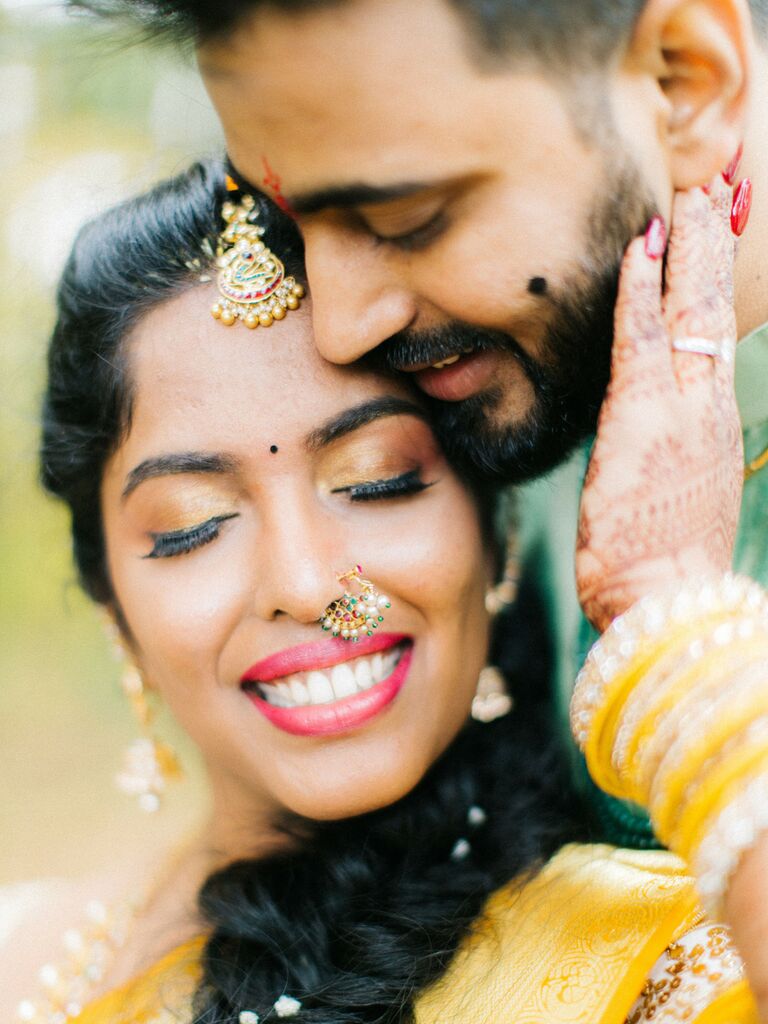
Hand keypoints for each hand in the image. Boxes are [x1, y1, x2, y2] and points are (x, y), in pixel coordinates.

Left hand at [576, 179, 743, 632]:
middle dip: (714, 245)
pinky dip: (640, 291)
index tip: (714, 233)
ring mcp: (681, 410)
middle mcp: (706, 407)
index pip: (712, 336)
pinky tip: (638, 249)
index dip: (712, 282)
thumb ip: (660, 456)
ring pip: (688, 309)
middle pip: (714, 309)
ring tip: (689, 194)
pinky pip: (641, 338)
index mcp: (711, 425)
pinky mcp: (644, 420)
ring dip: (687, 247)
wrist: (667, 605)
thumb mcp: (669, 500)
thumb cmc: (661, 566)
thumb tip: (645, 441)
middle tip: (717, 186)